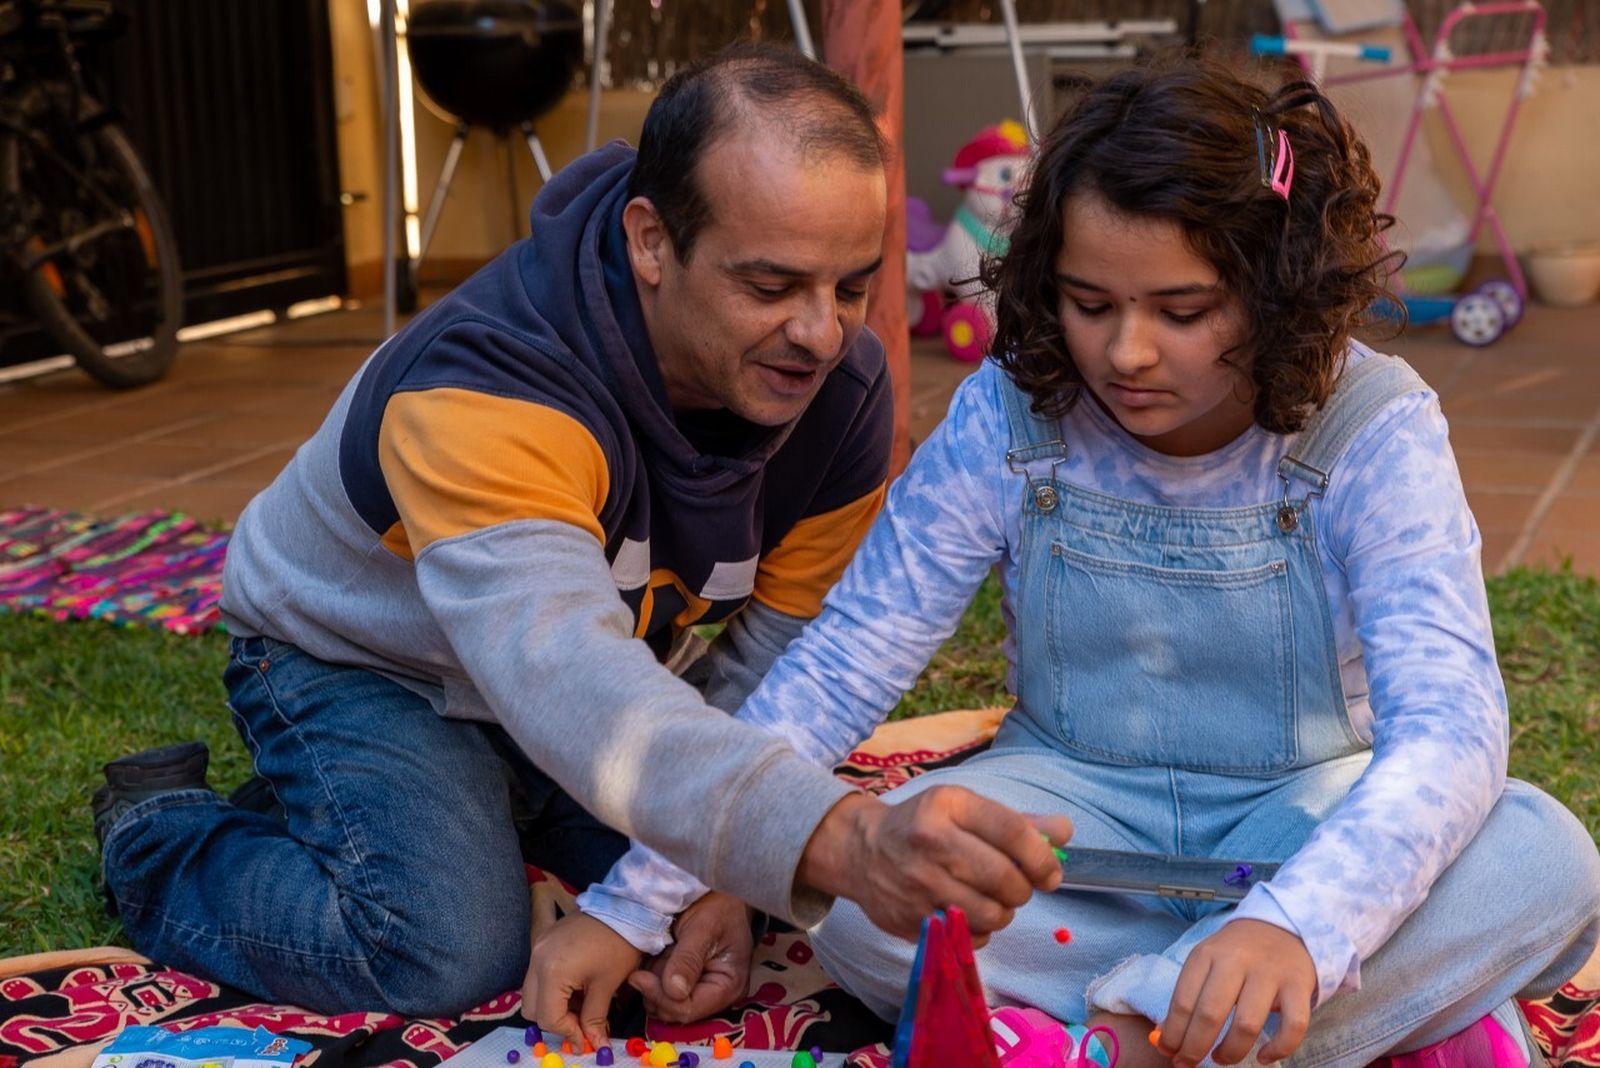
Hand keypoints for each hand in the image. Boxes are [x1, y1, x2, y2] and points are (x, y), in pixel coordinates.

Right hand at [523, 912, 642, 1049]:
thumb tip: (594, 1044)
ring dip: (552, 1004)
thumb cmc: (619, 944)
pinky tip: (576, 985)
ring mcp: (538, 948)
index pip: (548, 1018)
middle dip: (555, 1020)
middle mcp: (537, 959)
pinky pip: (538, 973)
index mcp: (552, 972)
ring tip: (581, 1003)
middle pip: (532, 1008)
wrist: (625, 906)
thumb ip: (594, 1019)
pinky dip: (552, 986)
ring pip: (532, 991)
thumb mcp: (607, 986)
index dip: (567, 1032)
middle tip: (580, 1023)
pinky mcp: (544, 940)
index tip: (586, 1037)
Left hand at [629, 891, 754, 1022]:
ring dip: (653, 982)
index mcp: (729, 986)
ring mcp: (702, 991)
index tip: (638, 976)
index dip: (661, 997)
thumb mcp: (703, 926)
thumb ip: (688, 959)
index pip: (688, 1009)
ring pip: (665, 1003)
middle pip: (675, 1010)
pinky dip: (654, 977)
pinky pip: (664, 991)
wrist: (719, 891)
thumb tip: (673, 991)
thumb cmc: (718, 905)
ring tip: (655, 954)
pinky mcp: (689, 984)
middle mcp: (717, 996)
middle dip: (655, 990)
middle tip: (644, 964)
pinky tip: (656, 956)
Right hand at [796, 788, 1070, 940]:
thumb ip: (1017, 822)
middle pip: (1006, 880)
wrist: (861, 850)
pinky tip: (966, 912)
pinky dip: (978, 931)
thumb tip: (1064, 832)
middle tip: (1015, 887)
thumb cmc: (923, 825)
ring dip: (1002, 912)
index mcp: (949, 805)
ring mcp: (919, 884)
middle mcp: (931, 842)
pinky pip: (968, 938)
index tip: (1051, 873)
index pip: (1013, 833)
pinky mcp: (911, 918)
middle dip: (1022, 889)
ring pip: (991, 915)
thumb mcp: (964, 808)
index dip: (1043, 858)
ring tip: (991, 900)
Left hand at [1157, 919, 1315, 1066]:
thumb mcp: (1206, 962)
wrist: (1283, 927)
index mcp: (1207, 954)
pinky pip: (1292, 1026)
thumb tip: (1165, 1038)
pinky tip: (1263, 1057)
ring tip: (1221, 1058)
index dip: (1173, 1033)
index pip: (1183, 999)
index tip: (1168, 1052)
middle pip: (1211, 1013)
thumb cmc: (1236, 952)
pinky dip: (1278, 1049)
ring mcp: (1270, 973)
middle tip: (1188, 1063)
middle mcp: (1237, 961)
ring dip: (1231, 1051)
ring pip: (1247, 1024)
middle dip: (1195, 1046)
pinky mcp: (1299, 986)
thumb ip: (1188, 996)